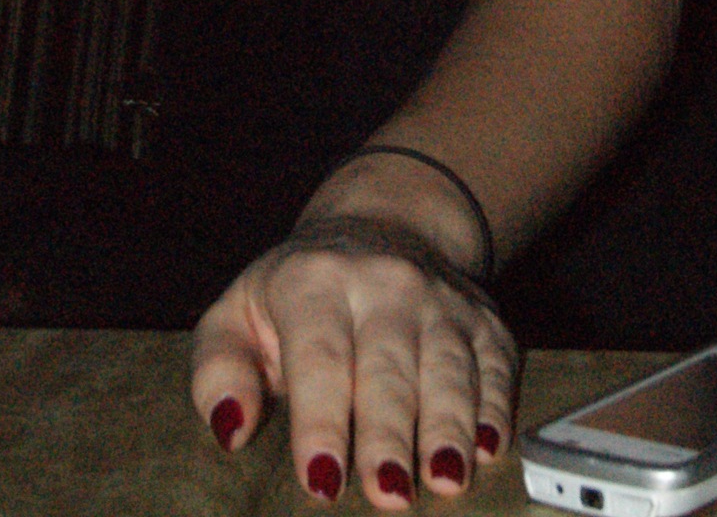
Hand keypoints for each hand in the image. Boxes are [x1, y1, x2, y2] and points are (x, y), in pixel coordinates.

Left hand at [190, 221, 517, 505]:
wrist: (381, 225)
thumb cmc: (297, 294)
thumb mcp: (239, 313)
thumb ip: (219, 371)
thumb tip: (231, 428)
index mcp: (314, 282)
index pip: (318, 357)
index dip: (321, 420)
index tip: (322, 478)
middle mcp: (383, 283)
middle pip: (387, 368)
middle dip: (388, 434)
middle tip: (388, 493)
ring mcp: (440, 298)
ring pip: (447, 366)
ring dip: (449, 426)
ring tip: (446, 480)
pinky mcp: (483, 317)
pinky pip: (496, 363)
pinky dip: (497, 406)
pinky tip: (492, 447)